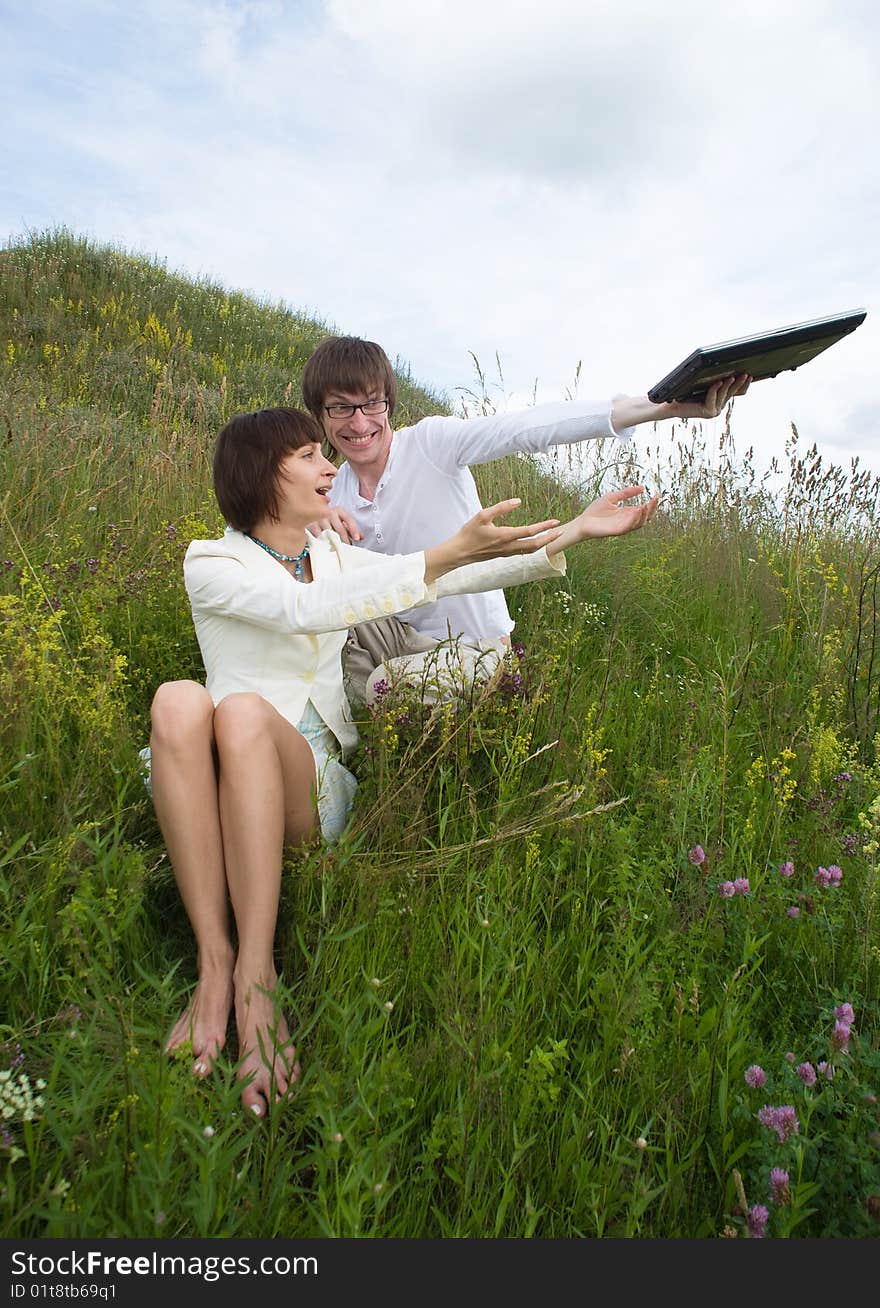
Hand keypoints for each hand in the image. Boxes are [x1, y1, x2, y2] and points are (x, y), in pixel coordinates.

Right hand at [306, 506, 362, 542]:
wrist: (312, 511)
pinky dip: (324, 542)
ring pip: (330, 534)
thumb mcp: (341, 520)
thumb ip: (351, 528)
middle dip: (345, 540)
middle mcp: (330, 512)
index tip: (357, 538)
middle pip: (340, 529)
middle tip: (347, 547)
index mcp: (339, 511)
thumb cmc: (330, 518)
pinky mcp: (311, 524)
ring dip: (334, 542)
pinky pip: (319, 536)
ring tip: (337, 548)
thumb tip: (362, 537)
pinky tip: (326, 545)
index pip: (349, 520)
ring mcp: (320, 518)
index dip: (354, 530)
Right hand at [424, 500, 561, 583]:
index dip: (545, 526)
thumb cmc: (469, 533)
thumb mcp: (482, 515)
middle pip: (535, 545)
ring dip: (543, 544)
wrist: (459, 553)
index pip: (530, 531)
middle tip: (561, 532)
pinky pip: (523, 552)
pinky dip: (534, 547)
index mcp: (505, 536)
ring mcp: (507, 553)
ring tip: (552, 537)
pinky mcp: (504, 555)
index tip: (556, 522)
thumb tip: (518, 501)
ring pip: (530, 550)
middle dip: (550, 538)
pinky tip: (536, 542)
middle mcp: (509, 547)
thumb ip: (501, 507)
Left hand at [546, 485, 658, 553]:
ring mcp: (623, 527)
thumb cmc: (596, 510)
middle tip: (655, 499)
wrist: (583, 521)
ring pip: (639, 523)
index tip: (657, 494)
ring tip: (647, 504)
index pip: (644, 510)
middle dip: (652, 509)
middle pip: (645, 517)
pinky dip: (634, 519)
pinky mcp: (616, 531)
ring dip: (645, 514)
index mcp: (628, 513)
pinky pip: (628, 526)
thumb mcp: (613, 497)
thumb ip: (627, 493)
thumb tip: (642, 487)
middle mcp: (628, 521)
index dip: (652, 503)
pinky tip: (637, 510)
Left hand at [665, 372, 750, 419]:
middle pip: (732, 393)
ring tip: (733, 376)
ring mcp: (714, 411)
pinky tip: (719, 381)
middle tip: (746, 374)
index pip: (736, 393)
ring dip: (729, 385)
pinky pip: (713, 396)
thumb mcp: (703, 385)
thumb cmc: (684, 393)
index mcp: (719, 401)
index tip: (750, 375)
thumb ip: (716, 381)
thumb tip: (729, 370)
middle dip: (739, 383)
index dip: (743, 385)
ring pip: (723, 394)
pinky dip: (716, 388)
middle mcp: (718, 407)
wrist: (670, 404)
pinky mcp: (708, 412)